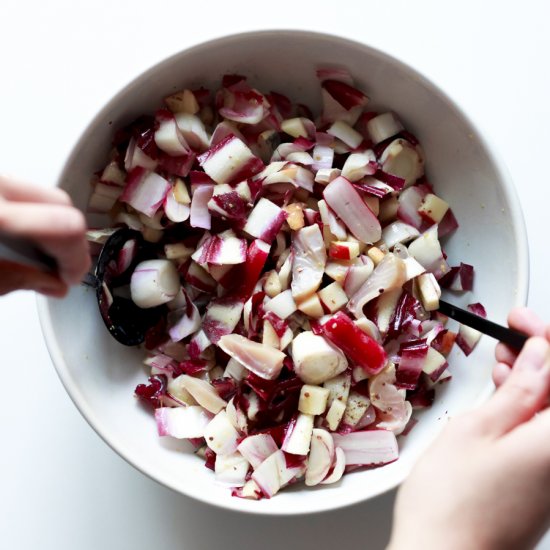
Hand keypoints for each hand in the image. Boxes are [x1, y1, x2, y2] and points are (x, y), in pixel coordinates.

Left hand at [0, 175, 90, 296]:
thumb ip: (22, 278)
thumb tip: (54, 282)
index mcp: (0, 213)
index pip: (66, 227)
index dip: (76, 259)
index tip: (71, 277)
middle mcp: (1, 187)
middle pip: (62, 204)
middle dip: (70, 240)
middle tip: (60, 269)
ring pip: (45, 196)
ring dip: (51, 226)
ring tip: (36, 254)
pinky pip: (25, 192)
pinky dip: (32, 215)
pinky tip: (20, 238)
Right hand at [388, 309, 549, 549]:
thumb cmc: (453, 504)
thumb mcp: (478, 429)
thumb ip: (517, 390)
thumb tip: (538, 356)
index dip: (546, 338)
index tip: (519, 320)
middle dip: (543, 355)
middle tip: (512, 332)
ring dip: (534, 380)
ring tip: (503, 361)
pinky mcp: (543, 484)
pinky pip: (544, 433)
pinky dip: (528, 407)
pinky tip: (504, 396)